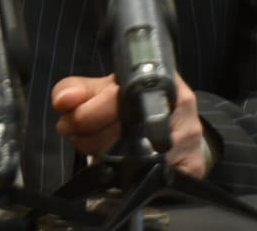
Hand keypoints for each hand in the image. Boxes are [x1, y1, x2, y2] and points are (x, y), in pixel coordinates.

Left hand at [49, 74, 207, 177]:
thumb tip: (63, 101)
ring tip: (97, 151)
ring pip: (137, 158)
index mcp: (158, 75)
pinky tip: (123, 169)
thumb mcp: (105, 89)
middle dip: (91, 137)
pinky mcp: (194, 166)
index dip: (88, 113)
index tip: (71, 121)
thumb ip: (77, 90)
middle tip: (78, 137)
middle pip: (125, 129)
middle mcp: (180, 104)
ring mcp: (190, 137)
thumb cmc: (135, 104)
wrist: (175, 124)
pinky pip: (154, 180)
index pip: (116, 97)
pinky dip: (130, 178)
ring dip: (106, 159)